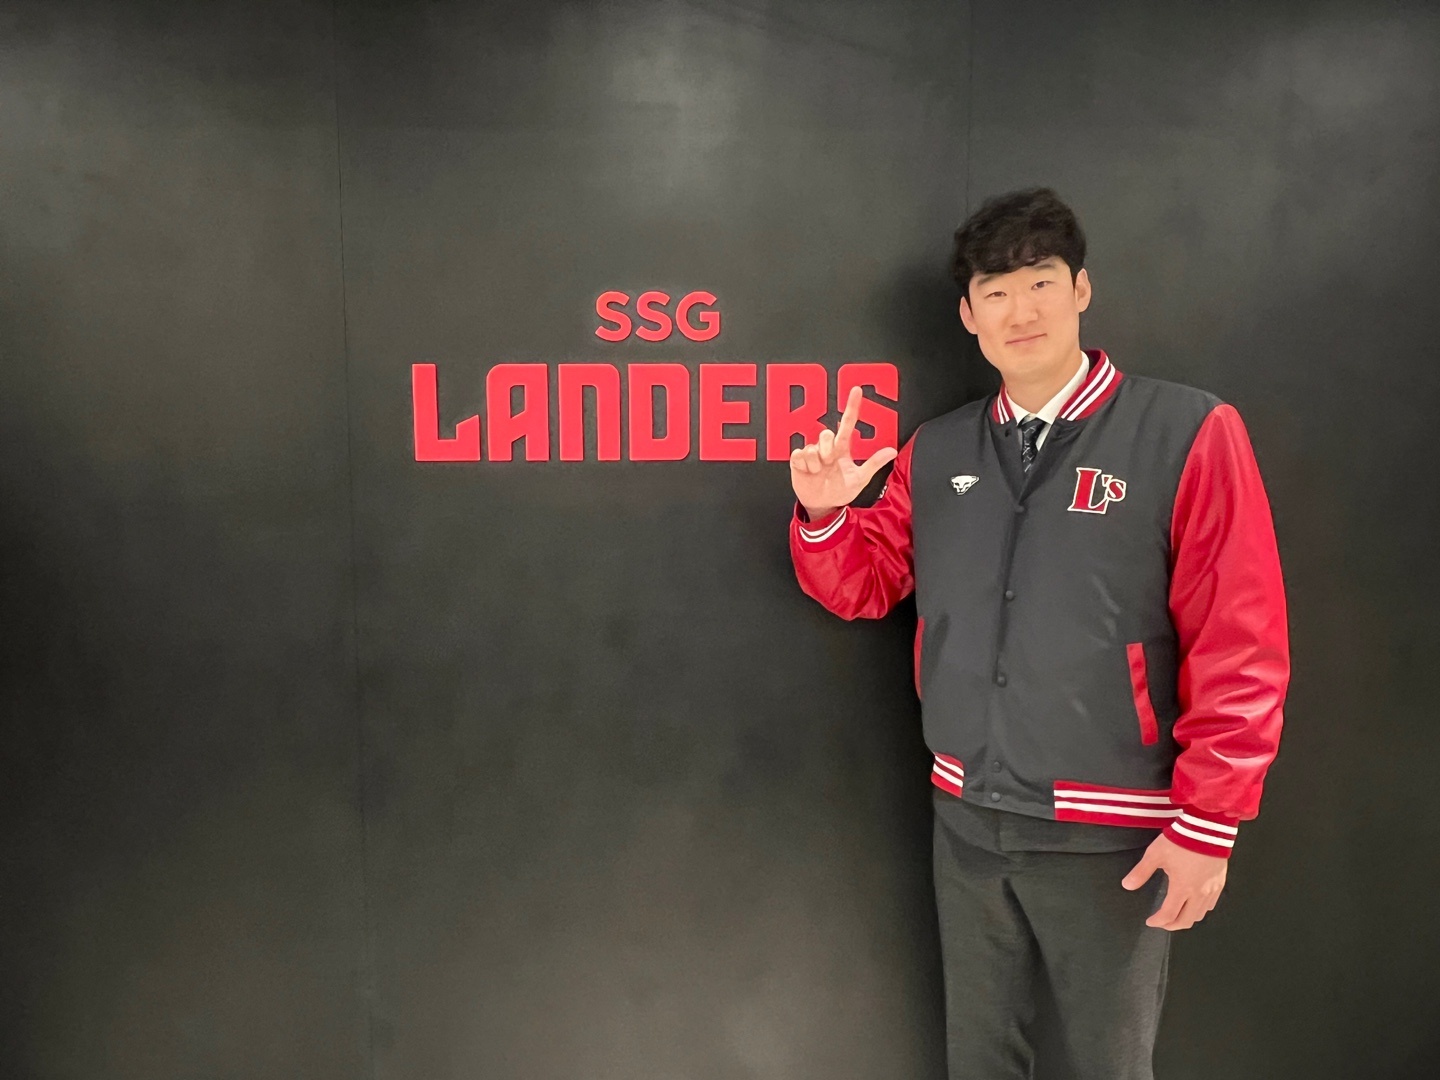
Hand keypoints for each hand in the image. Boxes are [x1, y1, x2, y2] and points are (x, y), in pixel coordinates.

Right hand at [789, 385, 898, 518]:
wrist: (822, 505)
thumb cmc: (841, 490)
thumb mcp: (860, 478)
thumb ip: (874, 463)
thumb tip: (892, 451)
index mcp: (842, 448)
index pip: (848, 423)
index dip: (852, 407)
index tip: (856, 390)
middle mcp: (826, 447)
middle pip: (825, 434)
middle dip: (827, 449)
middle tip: (829, 463)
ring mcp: (812, 453)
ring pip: (811, 447)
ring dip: (816, 463)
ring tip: (818, 472)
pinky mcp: (798, 460)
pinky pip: (799, 455)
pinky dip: (805, 466)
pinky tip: (808, 472)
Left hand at [1121, 833, 1227, 930]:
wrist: (1207, 829)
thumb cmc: (1180, 841)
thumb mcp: (1155, 855)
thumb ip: (1141, 872)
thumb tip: (1127, 885)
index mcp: (1182, 888)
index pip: (1169, 915)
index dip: (1158, 921)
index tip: (1150, 922)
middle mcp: (1199, 894)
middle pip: (1186, 920)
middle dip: (1172, 925)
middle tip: (1162, 923)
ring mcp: (1212, 889)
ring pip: (1200, 914)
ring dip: (1187, 918)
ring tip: (1176, 914)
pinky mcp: (1220, 883)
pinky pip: (1211, 904)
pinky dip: (1200, 909)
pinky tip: (1194, 903)